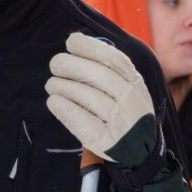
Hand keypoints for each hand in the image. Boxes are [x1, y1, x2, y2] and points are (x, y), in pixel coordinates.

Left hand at [45, 32, 156, 166]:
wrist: (139, 150)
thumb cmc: (122, 110)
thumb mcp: (125, 87)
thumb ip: (105, 67)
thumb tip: (74, 41)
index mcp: (135, 83)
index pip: (114, 60)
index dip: (91, 47)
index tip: (71, 42)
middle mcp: (131, 100)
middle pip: (100, 76)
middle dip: (72, 65)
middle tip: (55, 64)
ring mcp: (121, 122)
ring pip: (90, 97)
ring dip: (64, 86)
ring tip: (52, 84)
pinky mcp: (106, 141)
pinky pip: (83, 122)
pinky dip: (65, 109)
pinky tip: (54, 101)